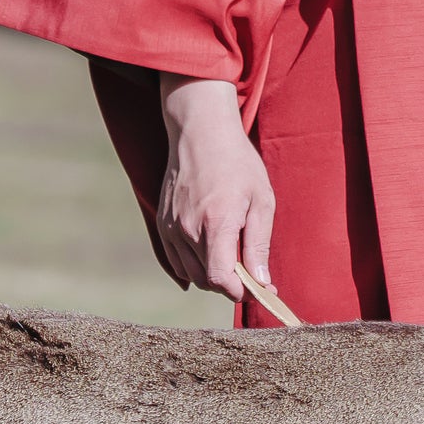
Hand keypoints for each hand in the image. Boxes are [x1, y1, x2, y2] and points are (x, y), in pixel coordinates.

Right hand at [152, 75, 279, 311]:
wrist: (200, 132)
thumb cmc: (237, 163)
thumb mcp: (261, 201)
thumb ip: (259, 245)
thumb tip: (261, 283)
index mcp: (215, 223)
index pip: (221, 279)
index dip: (241, 291)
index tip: (260, 288)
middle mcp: (187, 229)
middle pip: (206, 281)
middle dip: (231, 284)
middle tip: (251, 271)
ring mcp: (170, 227)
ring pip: (190, 274)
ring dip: (212, 276)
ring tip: (232, 257)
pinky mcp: (162, 224)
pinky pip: (176, 261)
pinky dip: (193, 267)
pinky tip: (211, 255)